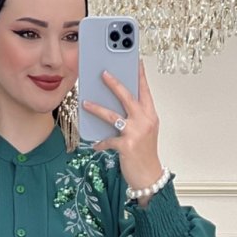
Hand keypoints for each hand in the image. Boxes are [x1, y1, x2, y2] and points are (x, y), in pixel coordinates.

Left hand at [81, 61, 162, 192]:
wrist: (149, 176)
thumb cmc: (145, 153)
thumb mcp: (144, 132)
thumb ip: (134, 117)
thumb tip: (115, 105)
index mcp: (150, 115)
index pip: (145, 90)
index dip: (139, 75)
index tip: (135, 60)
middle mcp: (144, 121)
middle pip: (128, 97)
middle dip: (114, 83)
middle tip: (103, 73)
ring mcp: (136, 133)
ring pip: (113, 115)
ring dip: (97, 108)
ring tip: (85, 103)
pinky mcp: (126, 146)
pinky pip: (108, 140)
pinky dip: (100, 142)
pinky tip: (95, 144)